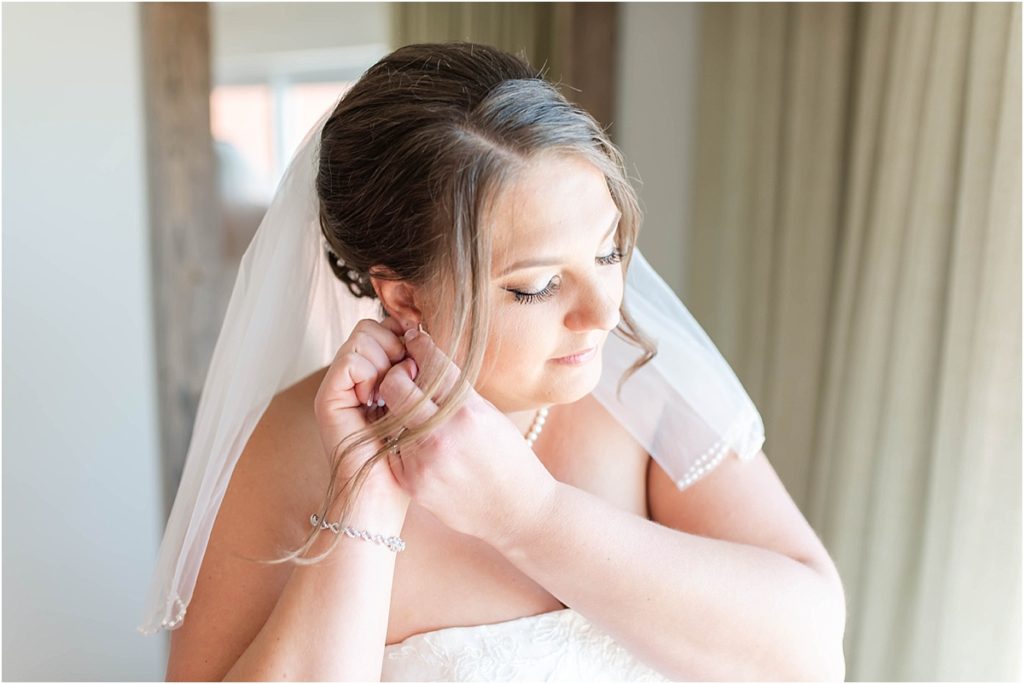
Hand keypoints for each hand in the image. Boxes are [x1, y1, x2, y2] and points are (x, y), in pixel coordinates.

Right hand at [313, 316, 416, 508]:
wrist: (379, 499)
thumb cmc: (407, 460)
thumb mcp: (419, 407)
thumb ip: (416, 374)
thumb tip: (421, 333)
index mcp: (373, 375)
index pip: (386, 327)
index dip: (405, 335)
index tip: (419, 361)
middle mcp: (353, 376)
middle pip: (372, 325)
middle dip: (395, 344)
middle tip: (406, 379)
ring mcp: (338, 386)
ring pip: (362, 336)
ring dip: (384, 359)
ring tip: (389, 393)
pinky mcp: (328, 399)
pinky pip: (350, 361)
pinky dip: (368, 374)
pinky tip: (375, 401)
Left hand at [377, 327, 558, 545]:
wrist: (516, 510)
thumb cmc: (508, 456)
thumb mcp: (490, 414)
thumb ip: (457, 391)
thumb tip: (425, 359)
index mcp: (469, 411)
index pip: (431, 363)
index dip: (418, 345)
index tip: (413, 339)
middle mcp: (444, 434)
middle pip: (396, 386)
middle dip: (396, 374)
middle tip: (404, 375)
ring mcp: (424, 461)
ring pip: (389, 417)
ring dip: (395, 407)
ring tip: (409, 408)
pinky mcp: (412, 482)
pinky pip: (392, 447)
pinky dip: (399, 438)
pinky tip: (413, 437)